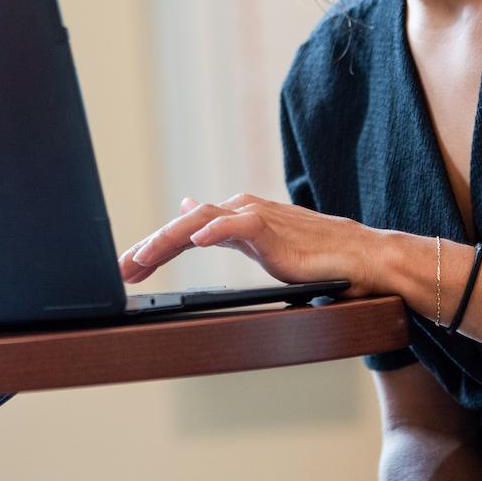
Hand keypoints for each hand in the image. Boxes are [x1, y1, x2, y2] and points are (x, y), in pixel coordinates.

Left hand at [119, 194, 371, 285]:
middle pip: (183, 225)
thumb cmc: (316, 256)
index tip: (126, 271)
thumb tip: (187, 209)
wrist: (360, 258)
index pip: (183, 231)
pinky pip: (239, 225)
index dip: (152, 249)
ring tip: (142, 257)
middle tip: (120, 269)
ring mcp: (257, 217)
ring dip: (167, 239)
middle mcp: (241, 211)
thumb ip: (221, 228)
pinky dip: (214, 230)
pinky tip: (194, 239)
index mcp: (234, 218)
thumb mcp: (257, 240)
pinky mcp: (274, 230)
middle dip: (148, 247)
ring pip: (201, 220)